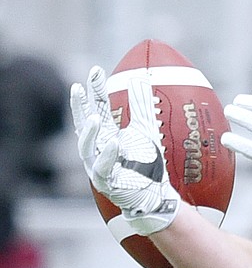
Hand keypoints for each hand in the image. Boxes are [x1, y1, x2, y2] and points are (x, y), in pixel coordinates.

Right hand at [70, 66, 179, 234]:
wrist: (156, 196)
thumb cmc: (147, 165)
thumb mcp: (147, 130)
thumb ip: (142, 107)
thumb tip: (140, 79)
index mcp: (105, 135)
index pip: (96, 108)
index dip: (94, 91)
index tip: (95, 71)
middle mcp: (97, 149)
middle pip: (84, 124)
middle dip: (80, 106)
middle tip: (79, 87)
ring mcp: (99, 166)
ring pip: (86, 148)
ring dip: (89, 132)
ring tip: (95, 116)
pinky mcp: (107, 183)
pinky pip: (103, 168)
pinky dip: (108, 155)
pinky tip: (114, 142)